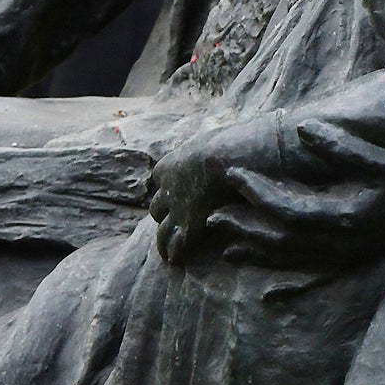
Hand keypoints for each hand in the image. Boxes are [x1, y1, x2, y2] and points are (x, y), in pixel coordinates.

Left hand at [150, 135, 224, 262]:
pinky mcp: (188, 227)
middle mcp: (167, 190)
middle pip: (157, 207)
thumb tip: (213, 121)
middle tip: (168, 223)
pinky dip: (175, 253)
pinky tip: (176, 262)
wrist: (226, 157)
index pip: (161, 180)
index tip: (172, 193)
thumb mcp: (209, 131)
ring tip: (165, 251)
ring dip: (164, 240)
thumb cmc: (226, 141)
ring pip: (162, 230)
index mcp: (168, 166)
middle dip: (162, 214)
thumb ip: (207, 132)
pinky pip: (176, 245)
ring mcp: (175, 210)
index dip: (167, 188)